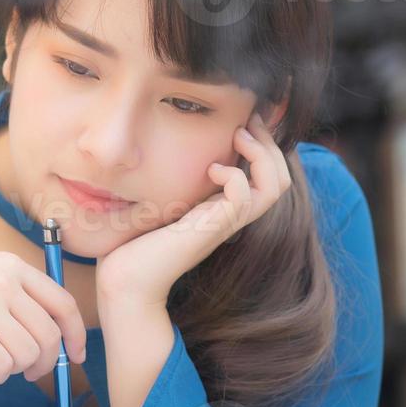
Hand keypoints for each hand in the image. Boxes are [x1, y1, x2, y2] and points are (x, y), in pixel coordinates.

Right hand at [0, 246, 88, 385]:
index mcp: (11, 266)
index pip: (63, 303)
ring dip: (12, 369)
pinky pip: (1, 366)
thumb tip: (48, 332)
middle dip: (42, 363)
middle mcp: (3, 282)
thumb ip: (11, 289)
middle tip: (25, 372)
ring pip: (26, 355)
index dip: (75, 335)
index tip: (74, 355)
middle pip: (48, 336)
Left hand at [94, 111, 293, 307]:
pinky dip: (234, 175)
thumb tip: (156, 156)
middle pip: (280, 179)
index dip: (264, 146)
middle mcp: (229, 217)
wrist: (125, 284)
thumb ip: (169, 185)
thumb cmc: (133, 248)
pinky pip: (243, 197)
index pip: (267, 177)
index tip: (244, 122)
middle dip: (270, 144)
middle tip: (248, 123)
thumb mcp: (157, 205)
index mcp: (221, 210)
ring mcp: (222, 224)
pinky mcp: (209, 230)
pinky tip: (210, 169)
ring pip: (273, 186)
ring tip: (238, 138)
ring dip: (262, 154)